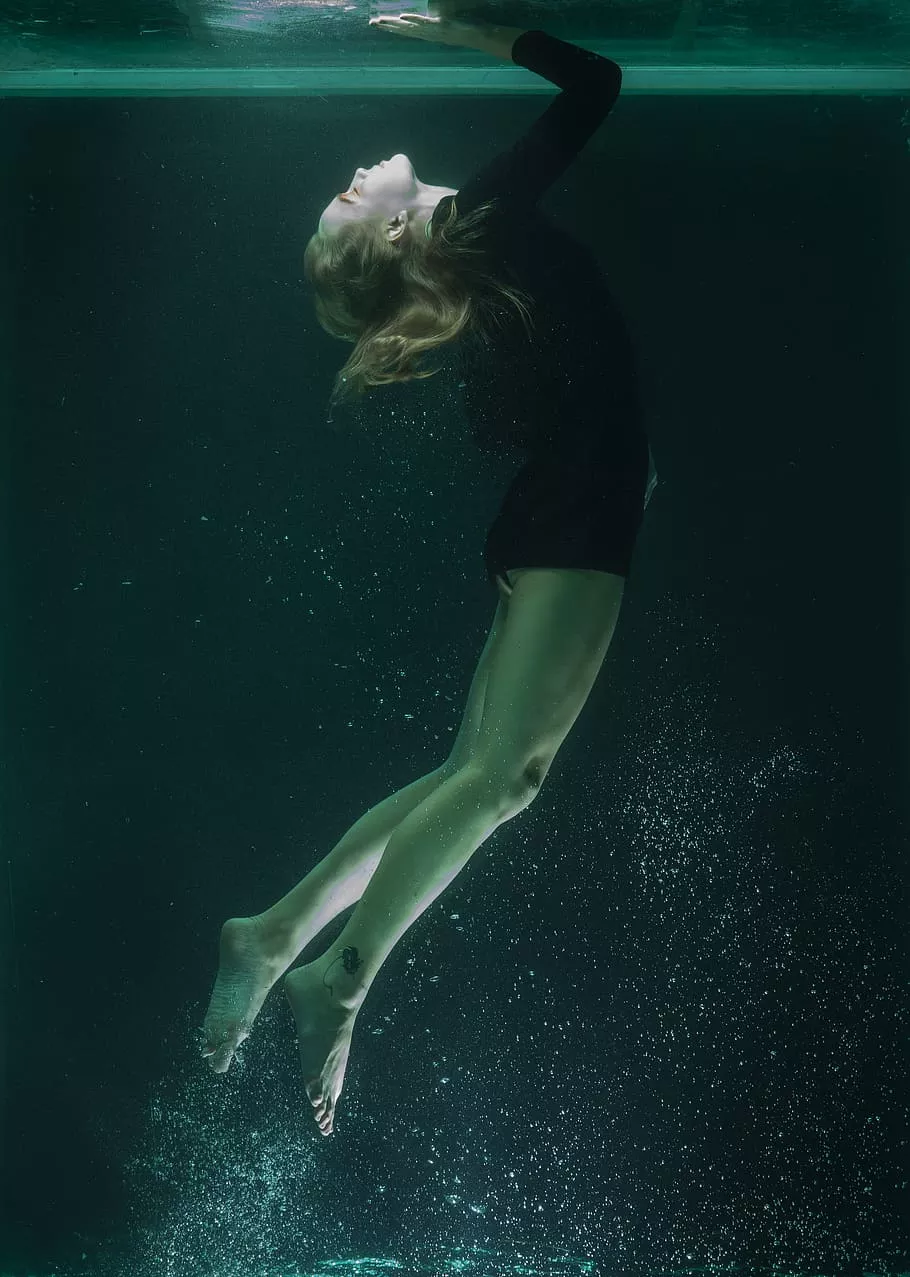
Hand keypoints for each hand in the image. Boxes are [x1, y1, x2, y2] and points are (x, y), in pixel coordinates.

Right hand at [369, 13, 483, 49]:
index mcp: (427, 32)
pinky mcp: (441, 25)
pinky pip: (425, 22)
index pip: (405, 29)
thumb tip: (430, 11)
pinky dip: (414, 20)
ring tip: (382, 21)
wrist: (477, 35)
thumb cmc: (464, 28)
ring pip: (410, 27)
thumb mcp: (446, 21)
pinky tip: (403, 17)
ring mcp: (433, 30)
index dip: (391, 26)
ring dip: (395, 24)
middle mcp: (427, 33)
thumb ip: (436, 17)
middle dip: (387, 26)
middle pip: (403, 29)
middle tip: (372, 23)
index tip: (377, 23)